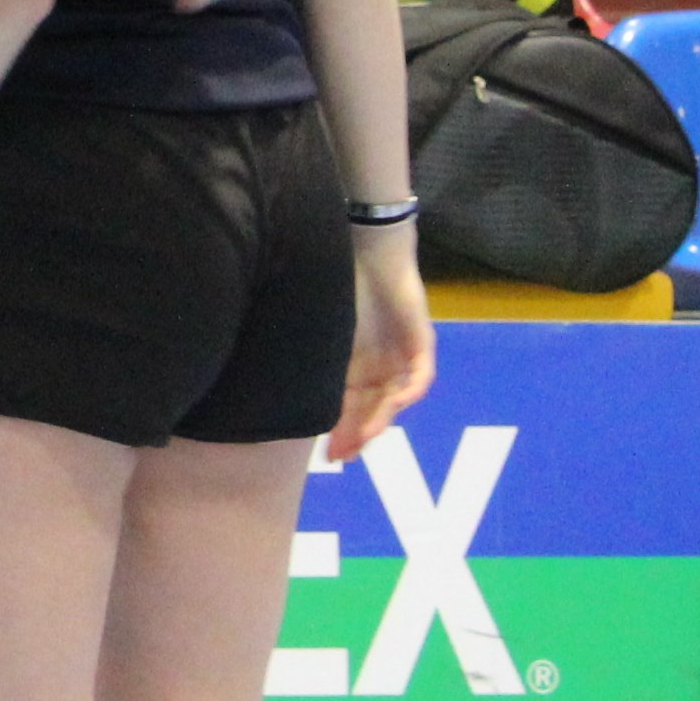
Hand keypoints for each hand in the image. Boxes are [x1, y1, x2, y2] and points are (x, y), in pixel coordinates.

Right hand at [329, 232, 436, 460]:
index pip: (346, 407)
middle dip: (358, 434)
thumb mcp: (318, 329)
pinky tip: (397, 403)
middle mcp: (378, 367)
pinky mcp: (420, 343)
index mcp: (352, 365)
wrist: (362, 245)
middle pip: (371, 410)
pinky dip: (411, 390)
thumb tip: (277, 390)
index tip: (327, 455)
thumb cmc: (331, 281)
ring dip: (381, 419)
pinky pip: (421, 375)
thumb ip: (309, 359)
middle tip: (343, 455)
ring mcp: (400, 357)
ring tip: (366, 436)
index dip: (339, 431)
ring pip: (394, 399)